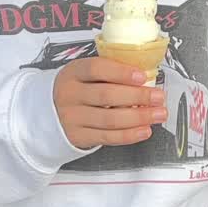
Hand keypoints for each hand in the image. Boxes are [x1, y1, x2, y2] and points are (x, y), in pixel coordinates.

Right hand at [53, 57, 167, 147]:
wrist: (48, 113)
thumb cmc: (77, 90)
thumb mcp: (84, 75)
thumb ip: (109, 73)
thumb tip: (146, 77)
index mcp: (73, 73)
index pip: (96, 69)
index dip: (121, 72)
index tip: (142, 76)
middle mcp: (70, 94)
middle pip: (106, 95)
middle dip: (137, 97)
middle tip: (159, 97)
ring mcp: (72, 117)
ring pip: (110, 119)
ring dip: (139, 117)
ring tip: (158, 114)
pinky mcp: (79, 136)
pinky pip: (108, 137)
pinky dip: (129, 135)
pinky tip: (144, 130)